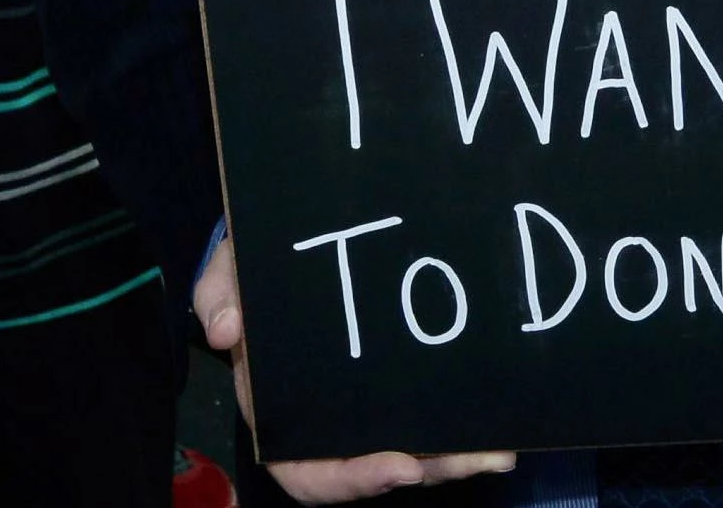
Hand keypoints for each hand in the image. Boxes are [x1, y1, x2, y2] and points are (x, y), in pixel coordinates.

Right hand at [194, 239, 512, 498]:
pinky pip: (430, 419)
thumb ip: (220, 293)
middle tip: (481, 456)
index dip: (352, 480)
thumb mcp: (231, 271)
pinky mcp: (401, 387)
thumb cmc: (259, 267)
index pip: (307, 472)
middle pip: (376, 470)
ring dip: (458, 456)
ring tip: (502, 448)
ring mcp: (366, 408)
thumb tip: (223, 330)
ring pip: (414, 453)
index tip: (401, 466)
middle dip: (430, 471)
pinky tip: (501, 421)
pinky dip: (463, 426)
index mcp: (280, 412)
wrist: (295, 243)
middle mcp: (326, 422)